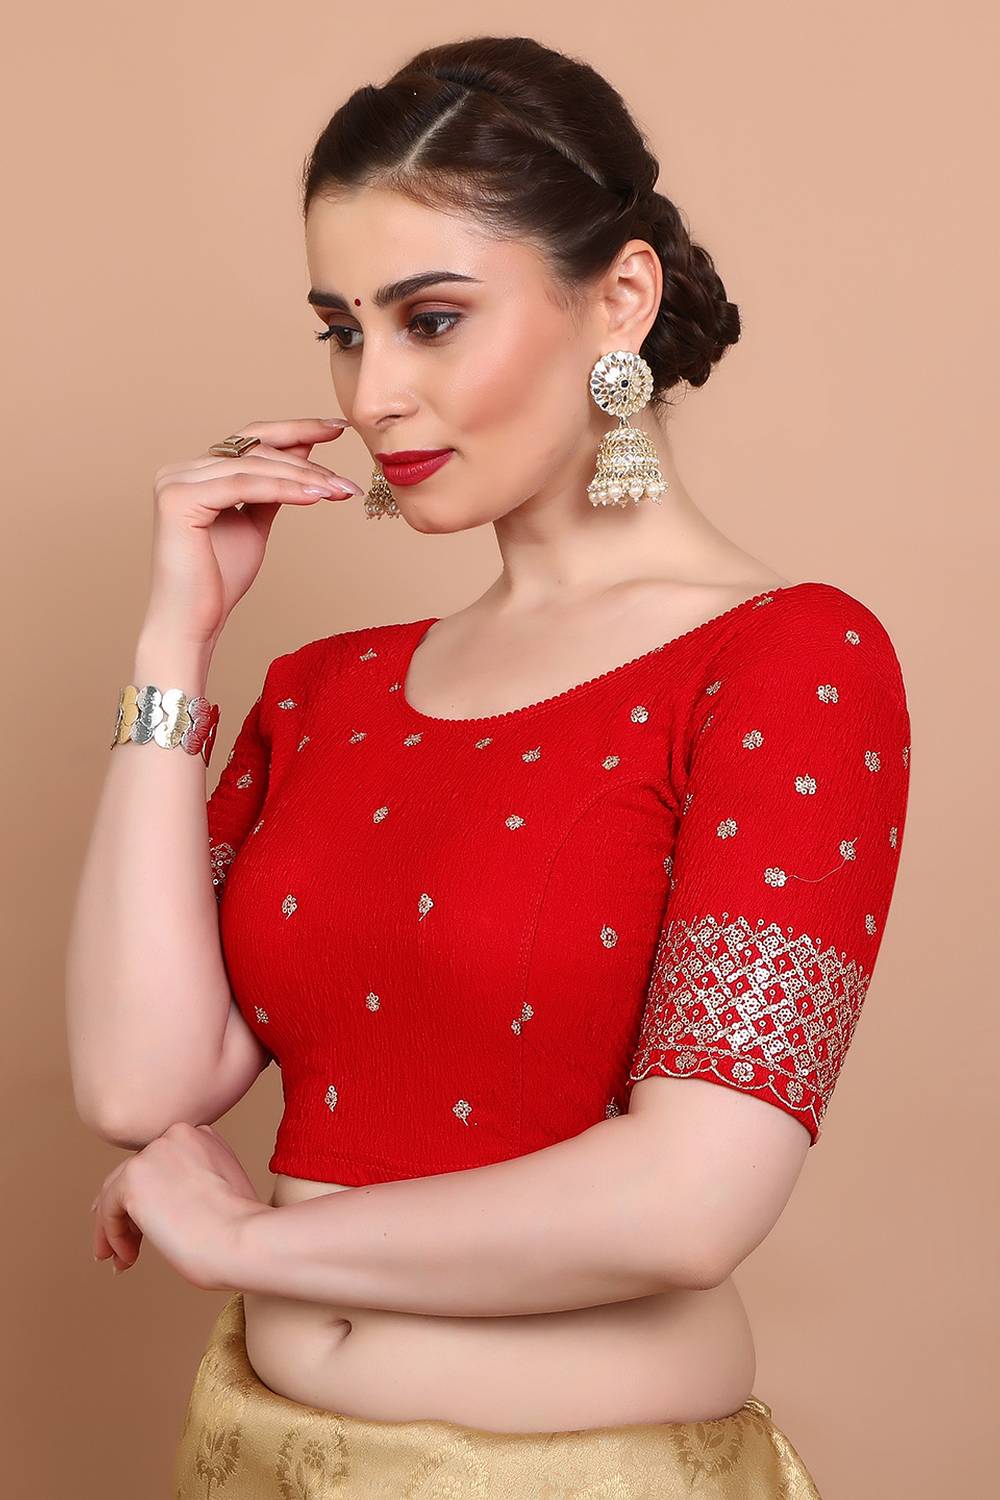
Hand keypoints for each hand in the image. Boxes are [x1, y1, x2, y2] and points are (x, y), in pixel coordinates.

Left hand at [91, 1122, 271, 1290]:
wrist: (243, 1239)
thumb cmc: (241, 1228)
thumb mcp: (223, 1188)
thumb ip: (194, 1182)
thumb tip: (160, 1206)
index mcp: (200, 1135)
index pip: (160, 1162)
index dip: (149, 1193)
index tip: (142, 1219)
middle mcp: (174, 1136)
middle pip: (134, 1173)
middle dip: (125, 1210)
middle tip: (121, 1243)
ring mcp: (152, 1154)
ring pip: (116, 1191)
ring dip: (114, 1228)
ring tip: (119, 1258)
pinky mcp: (133, 1179)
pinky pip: (109, 1209)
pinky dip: (111, 1236)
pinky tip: (127, 1258)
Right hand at [143, 416, 364, 647]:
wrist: (193, 622)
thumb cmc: (220, 580)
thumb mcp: (254, 522)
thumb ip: (273, 487)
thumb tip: (303, 449)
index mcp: (196, 472)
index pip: (251, 440)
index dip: (296, 430)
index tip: (337, 428)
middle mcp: (181, 469)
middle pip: (255, 449)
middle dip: (308, 461)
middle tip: (346, 479)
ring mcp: (175, 481)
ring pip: (254, 466)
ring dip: (303, 478)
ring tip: (339, 491)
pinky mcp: (179, 499)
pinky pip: (243, 486)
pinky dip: (283, 489)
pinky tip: (316, 497)